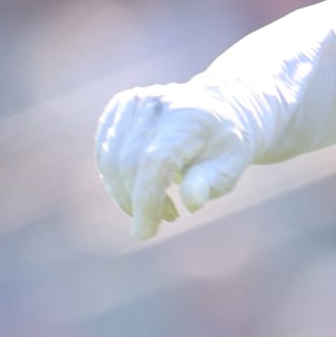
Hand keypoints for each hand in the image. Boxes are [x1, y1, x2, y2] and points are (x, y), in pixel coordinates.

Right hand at [95, 83, 252, 238]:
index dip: (146, 201)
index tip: (145, 234)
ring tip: (161, 209)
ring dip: (125, 195)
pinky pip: (104, 153)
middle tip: (163, 222)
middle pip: (128, 163)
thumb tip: (192, 202)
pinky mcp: (119, 107)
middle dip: (136, 203)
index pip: (155, 163)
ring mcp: (133, 102)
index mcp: (188, 117)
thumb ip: (211, 182)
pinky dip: (116, 180)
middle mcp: (155, 103)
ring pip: (109, 160)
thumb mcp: (231, 165)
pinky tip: (143, 192)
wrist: (221, 109)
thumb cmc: (226, 145)